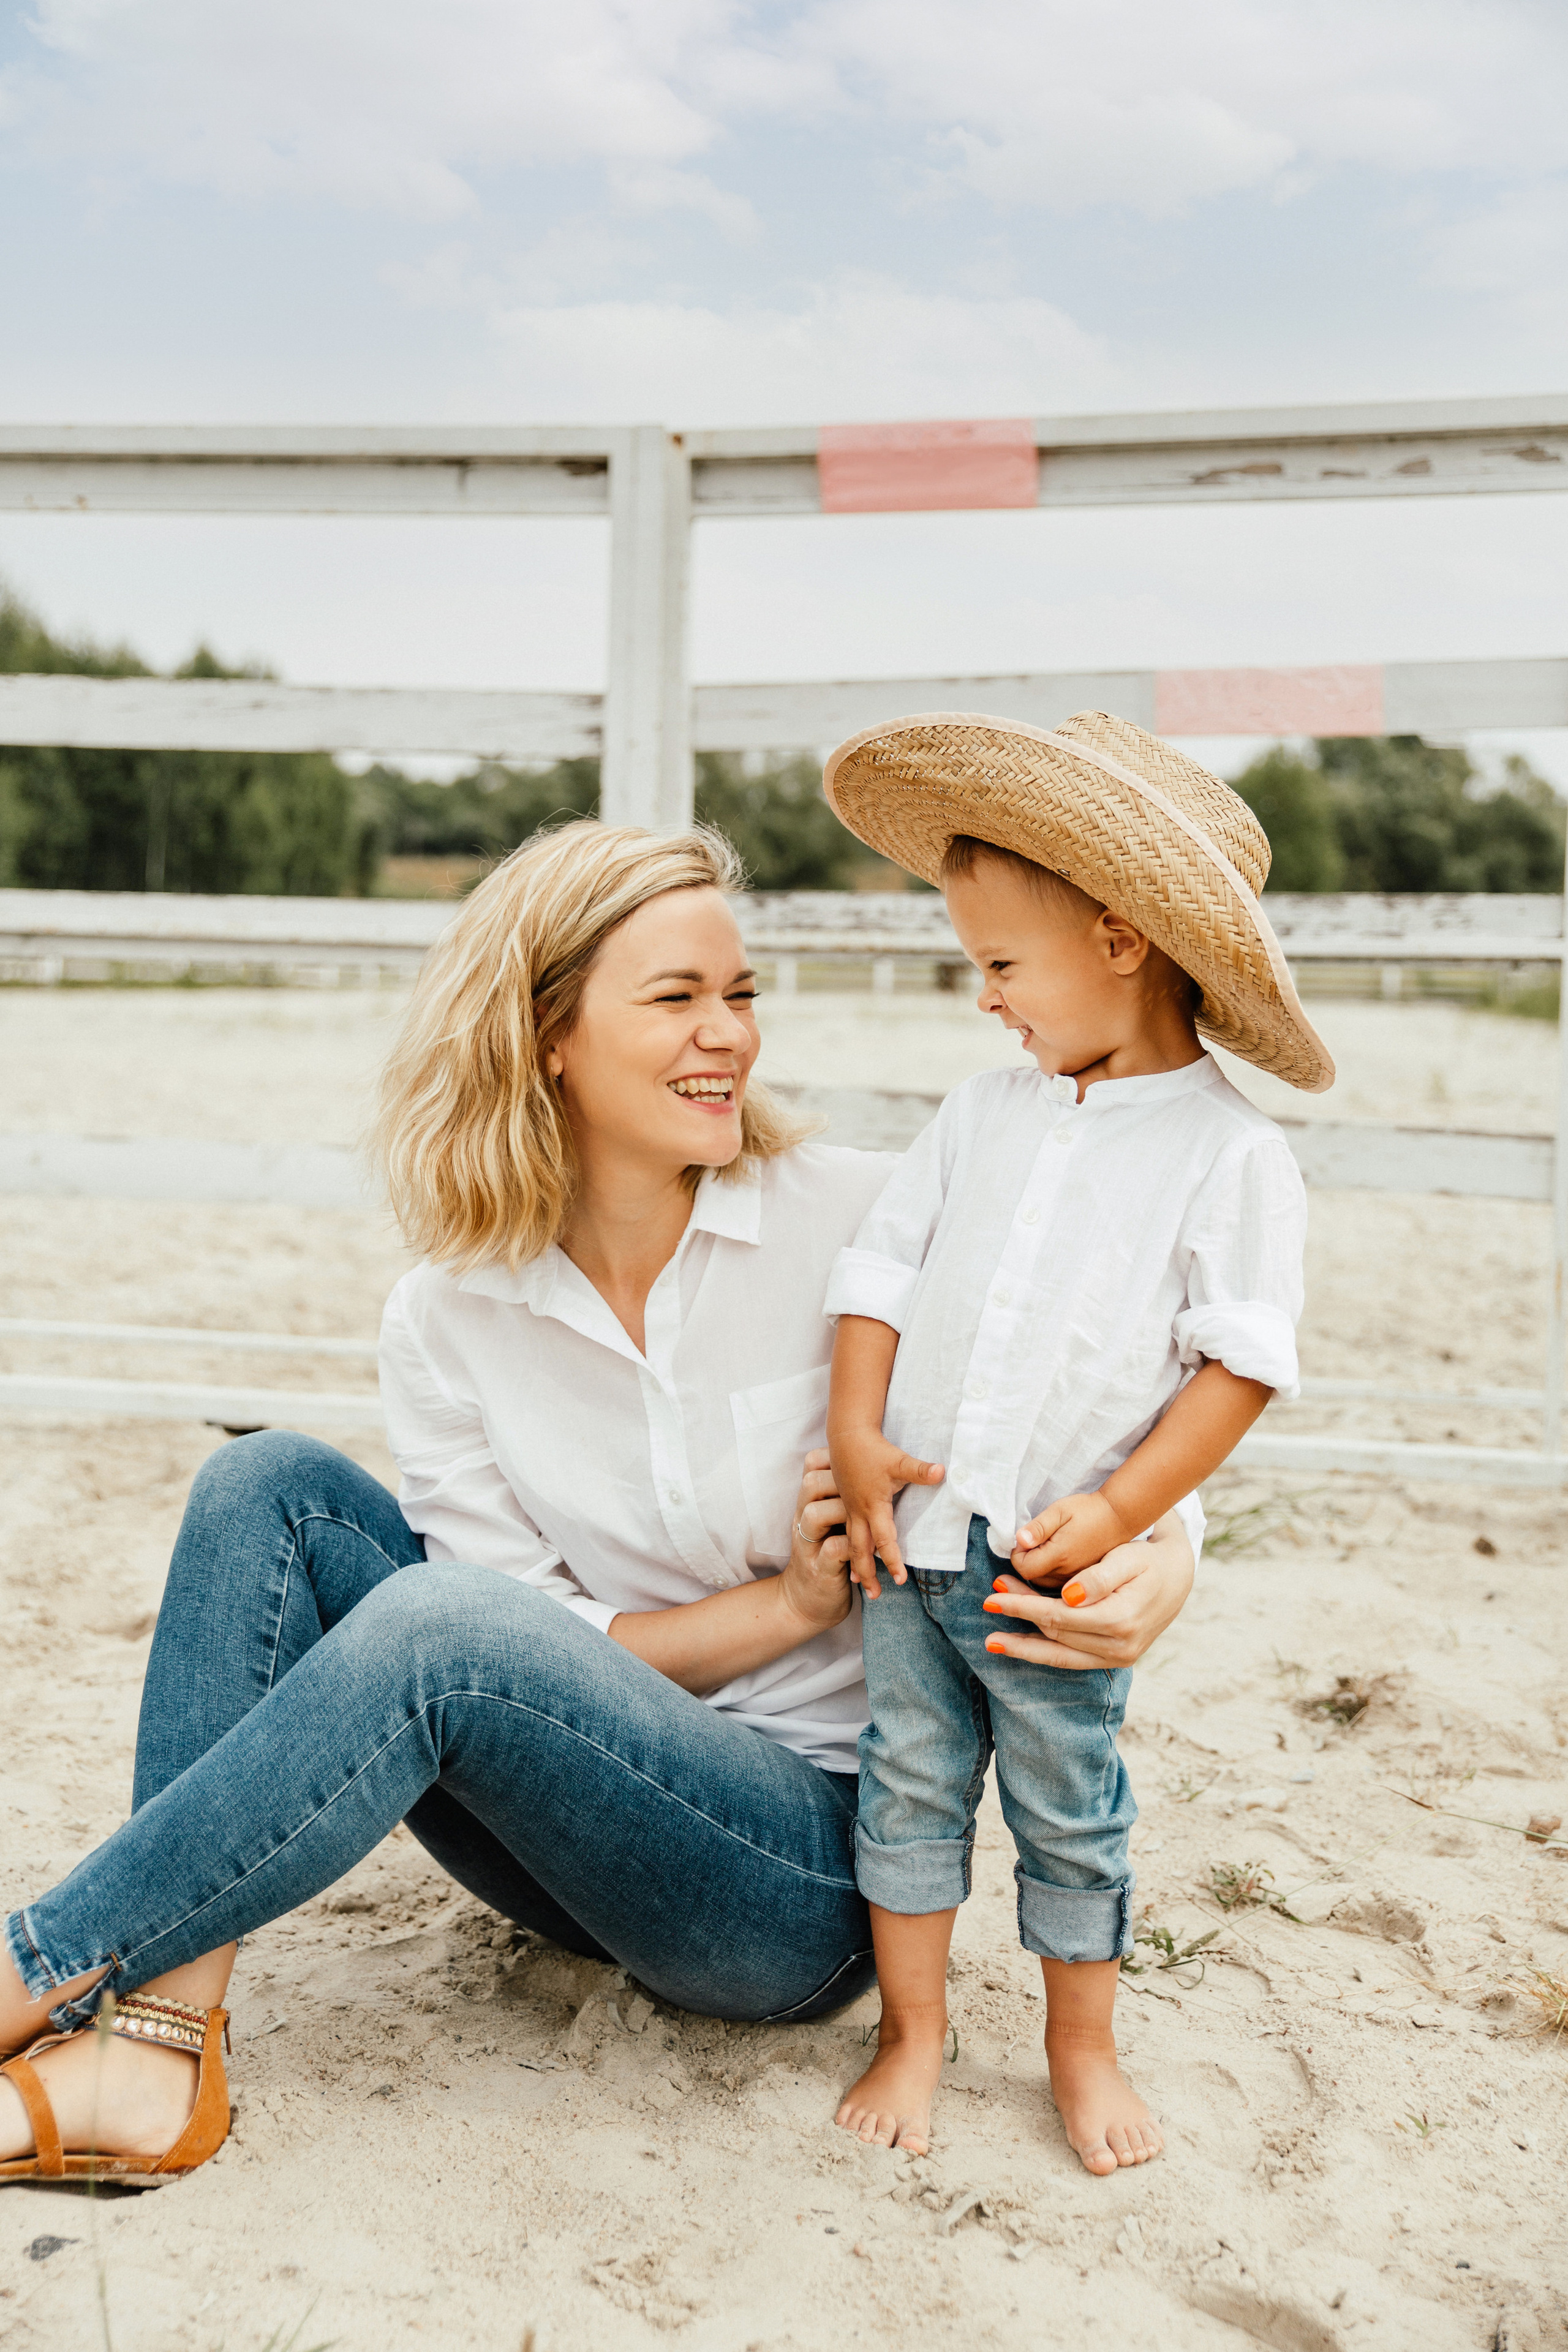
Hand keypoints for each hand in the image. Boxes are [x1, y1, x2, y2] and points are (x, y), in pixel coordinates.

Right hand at [777, 1450, 854, 1634]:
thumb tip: (881, 1471)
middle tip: (868, 1480)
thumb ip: (847, 1499)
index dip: (829, 1457)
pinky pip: (833, 1548)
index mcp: (811, 1503)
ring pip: (816, 1513)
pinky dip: (852, 1547)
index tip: (852, 1455)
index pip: (810, 1467)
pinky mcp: (819, 1567)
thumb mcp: (834, 1525)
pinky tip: (872, 1554)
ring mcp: (808, 1542)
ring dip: (843, 1512)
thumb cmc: (826, 1555)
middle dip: (838, 1479)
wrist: (804, 1602)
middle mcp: (804, 1517)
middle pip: (811, 1484)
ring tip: (869, 1516)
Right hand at [828, 1425, 943, 1596]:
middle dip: (867, 1574)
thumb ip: (921, 1471)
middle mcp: (859, 1513)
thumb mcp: (898, 1461)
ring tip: (860, 1584)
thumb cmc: (873, 1449)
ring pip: (851, 1544)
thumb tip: (943, 1472)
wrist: (846, 1436)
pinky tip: (850, 1557)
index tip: (901, 1579)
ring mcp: (849, 1510)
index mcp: (873, 1507)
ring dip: (856, 1565)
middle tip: (876, 1595)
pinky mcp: (845, 1504)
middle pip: (861, 1551)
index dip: (893, 1560)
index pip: (885, 1540)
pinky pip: (845, 1533)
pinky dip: (849, 1549)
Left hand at [980, 1511, 1195, 1669]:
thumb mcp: (1126, 1558)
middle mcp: (1120, 1647)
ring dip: (1025, 1645)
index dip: (1023, 1606)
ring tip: (993, 1640)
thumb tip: (1069, 1596)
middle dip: (1019, 1618)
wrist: (1176, 1576)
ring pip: (1060, 1655)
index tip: (995, 1593)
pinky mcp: (1116, 1660)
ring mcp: (1119, 1658)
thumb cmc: (1146, 1560)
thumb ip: (1099, 1577)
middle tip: (988, 1603)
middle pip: (1055, 1634)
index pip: (1059, 1616)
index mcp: (1121, 1620)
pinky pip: (1072, 1660)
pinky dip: (1044, 1654)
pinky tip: (1021, 1647)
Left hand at [1011, 1490, 1132, 1583]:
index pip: (1023, 1567)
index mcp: (1060, 1555)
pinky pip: (1059, 1585)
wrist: (1119, 1516)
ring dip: (1038, 1569)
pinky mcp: (1084, 1580)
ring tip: (1048, 1547)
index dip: (1018, 1553)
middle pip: (1032, 1579)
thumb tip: (1020, 1540)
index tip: (1027, 1539)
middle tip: (1036, 1542)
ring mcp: (1077, 1579)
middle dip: (1027, 1562)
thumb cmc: (1088, 1510)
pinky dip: (1051, 1574)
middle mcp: (1068, 1573)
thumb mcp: (1059, 1510)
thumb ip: (1038, 1527)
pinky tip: (1058, 1558)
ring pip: (1044, 1584)